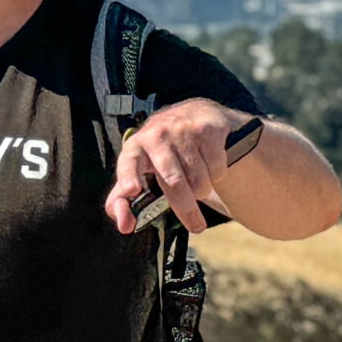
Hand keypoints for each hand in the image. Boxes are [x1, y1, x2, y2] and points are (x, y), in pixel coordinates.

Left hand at [106, 99, 237, 234]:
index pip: (128, 164)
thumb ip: (124, 200)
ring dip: (202, 191)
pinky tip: (209, 164)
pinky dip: (216, 176)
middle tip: (197, 226)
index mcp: (135, 148)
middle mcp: (157, 136)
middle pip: (174, 182)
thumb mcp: (139, 170)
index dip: (129, 177)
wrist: (194, 114)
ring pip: (200, 180)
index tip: (132, 190)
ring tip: (197, 181)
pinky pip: (217, 169)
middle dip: (186, 209)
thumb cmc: (161, 154)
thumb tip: (125, 227)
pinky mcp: (208, 129)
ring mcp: (183, 130)